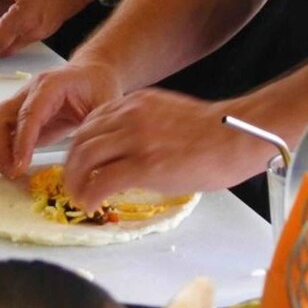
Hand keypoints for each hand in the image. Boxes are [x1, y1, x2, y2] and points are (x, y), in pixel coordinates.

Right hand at [0, 61, 122, 177]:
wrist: (92, 73)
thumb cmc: (98, 86)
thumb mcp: (104, 105)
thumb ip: (93, 129)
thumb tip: (81, 161)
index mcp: (51, 85)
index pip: (29, 113)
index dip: (21, 141)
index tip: (20, 165)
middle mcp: (28, 91)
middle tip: (14, 173)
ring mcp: (19, 101)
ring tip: (11, 172)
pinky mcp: (17, 114)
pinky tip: (11, 165)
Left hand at [62, 89, 271, 211]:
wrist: (236, 137)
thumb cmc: (213, 132)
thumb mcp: (168, 115)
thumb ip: (143, 124)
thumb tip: (127, 146)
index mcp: (135, 103)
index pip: (91, 122)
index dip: (79, 145)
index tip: (79, 162)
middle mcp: (130, 116)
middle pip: (81, 140)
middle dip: (71, 165)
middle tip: (73, 184)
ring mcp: (136, 139)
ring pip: (85, 158)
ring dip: (76, 181)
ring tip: (79, 197)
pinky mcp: (145, 164)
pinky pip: (103, 180)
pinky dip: (90, 194)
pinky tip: (91, 204)